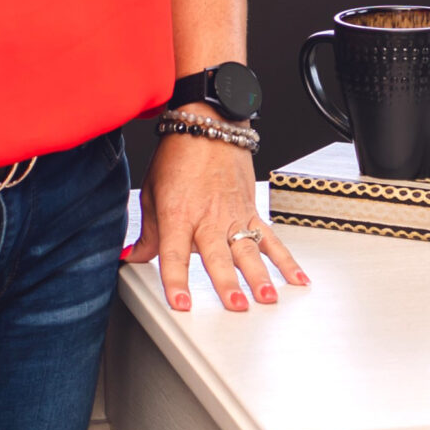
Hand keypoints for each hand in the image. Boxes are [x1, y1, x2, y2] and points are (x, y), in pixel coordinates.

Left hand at [130, 128, 307, 313]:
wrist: (208, 124)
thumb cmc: (178, 156)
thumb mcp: (151, 193)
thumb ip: (148, 233)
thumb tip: (133, 257)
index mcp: (178, 214)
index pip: (174, 254)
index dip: (176, 280)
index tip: (180, 304)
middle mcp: (208, 217)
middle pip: (217, 255)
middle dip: (227, 282)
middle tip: (236, 305)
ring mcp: (233, 215)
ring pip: (248, 250)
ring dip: (259, 276)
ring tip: (267, 297)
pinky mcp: (251, 211)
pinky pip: (271, 238)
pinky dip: (286, 260)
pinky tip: (296, 279)